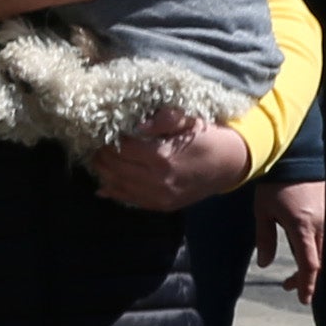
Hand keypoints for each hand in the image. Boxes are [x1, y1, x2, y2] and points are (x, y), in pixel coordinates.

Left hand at [90, 114, 253, 213]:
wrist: (231, 164)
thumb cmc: (208, 137)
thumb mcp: (188, 120)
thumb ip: (162, 119)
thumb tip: (136, 126)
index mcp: (162, 156)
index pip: (122, 148)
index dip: (109, 140)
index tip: (101, 131)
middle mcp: (158, 180)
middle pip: (116, 168)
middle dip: (102, 156)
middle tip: (94, 146)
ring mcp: (160, 196)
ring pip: (120, 186)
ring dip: (104, 173)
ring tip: (97, 160)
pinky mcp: (163, 206)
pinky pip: (132, 200)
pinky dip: (115, 192)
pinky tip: (104, 185)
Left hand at [262, 174, 325, 301]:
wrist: (295, 157)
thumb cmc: (274, 185)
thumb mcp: (262, 211)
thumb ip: (264, 239)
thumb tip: (264, 264)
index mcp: (302, 226)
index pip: (310, 263)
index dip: (308, 283)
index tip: (304, 298)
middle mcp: (321, 224)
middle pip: (320, 261)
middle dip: (307, 277)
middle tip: (289, 285)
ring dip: (313, 265)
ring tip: (297, 273)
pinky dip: (321, 250)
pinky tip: (309, 253)